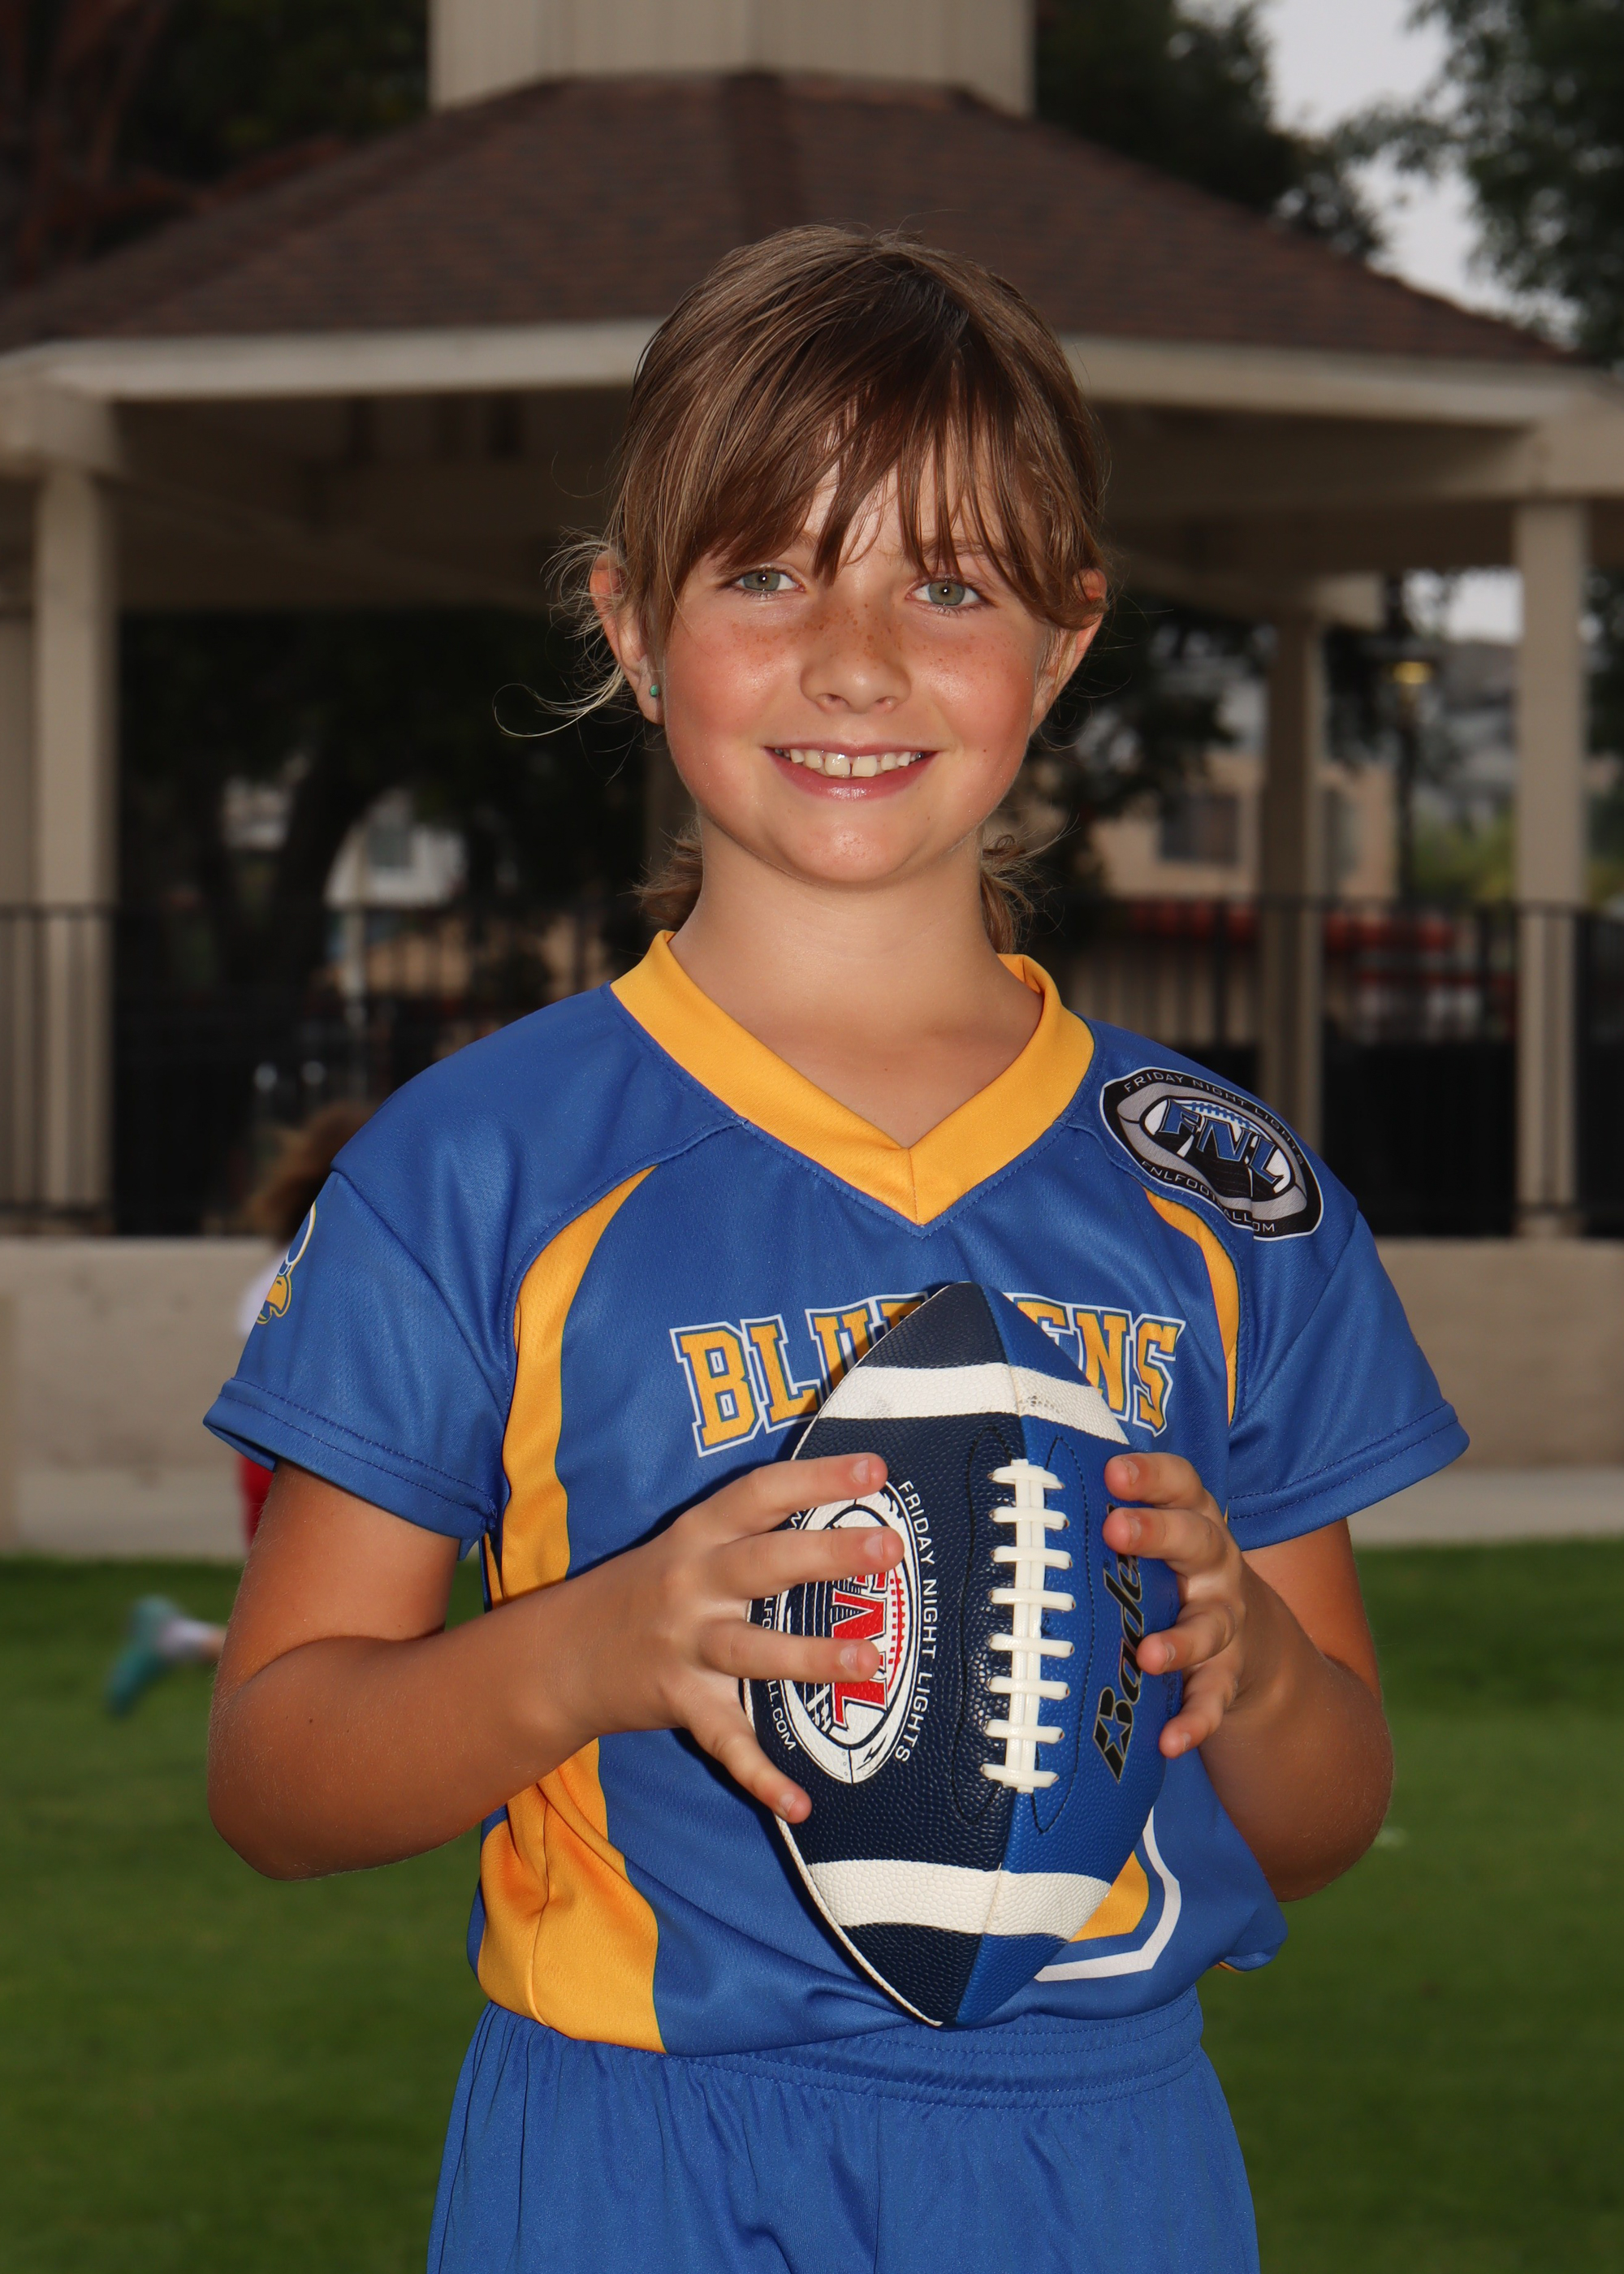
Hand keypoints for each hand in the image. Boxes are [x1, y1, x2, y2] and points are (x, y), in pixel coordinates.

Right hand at [560, 1452, 898, 1821]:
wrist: (557, 1654)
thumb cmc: (646, 1590)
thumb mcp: (688, 1544)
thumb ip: (753, 1531)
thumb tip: (847, 1517)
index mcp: (699, 1535)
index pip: (761, 1493)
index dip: (817, 1477)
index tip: (876, 1469)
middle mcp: (692, 1584)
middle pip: (763, 1563)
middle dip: (826, 1554)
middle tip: (889, 1548)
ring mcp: (684, 1647)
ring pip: (752, 1651)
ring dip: (810, 1658)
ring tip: (871, 1660)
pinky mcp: (680, 1704)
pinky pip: (726, 1743)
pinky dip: (761, 1777)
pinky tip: (801, 1804)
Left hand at [1101, 1452, 1271, 1760]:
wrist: (1247, 1635)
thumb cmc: (1170, 1572)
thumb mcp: (1154, 1538)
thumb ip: (1109, 1517)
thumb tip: (1024, 1499)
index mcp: (1193, 1519)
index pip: (1181, 1484)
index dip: (1151, 1474)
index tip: (1113, 1472)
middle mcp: (1215, 1565)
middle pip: (1197, 1540)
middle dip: (1157, 1533)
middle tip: (1116, 1530)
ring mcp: (1225, 1620)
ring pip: (1210, 1626)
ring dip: (1181, 1641)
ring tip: (1148, 1654)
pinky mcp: (1227, 1674)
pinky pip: (1214, 1699)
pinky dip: (1194, 1720)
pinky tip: (1169, 1739)